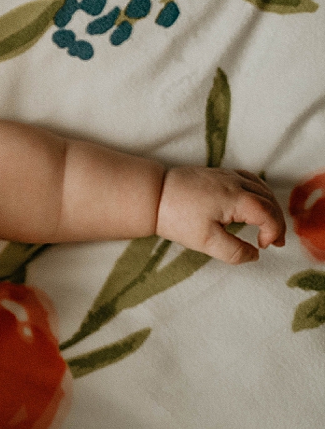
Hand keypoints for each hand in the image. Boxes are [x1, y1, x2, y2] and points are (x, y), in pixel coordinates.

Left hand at [155, 166, 285, 263]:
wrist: (151, 194)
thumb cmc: (177, 217)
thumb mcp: (207, 242)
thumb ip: (234, 252)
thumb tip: (254, 254)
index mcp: (237, 197)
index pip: (269, 214)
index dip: (273, 232)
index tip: (263, 246)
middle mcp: (235, 182)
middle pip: (268, 200)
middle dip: (276, 221)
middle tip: (274, 241)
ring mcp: (225, 175)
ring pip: (260, 187)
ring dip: (269, 206)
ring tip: (269, 224)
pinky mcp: (216, 173)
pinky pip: (246, 179)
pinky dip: (257, 192)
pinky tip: (252, 203)